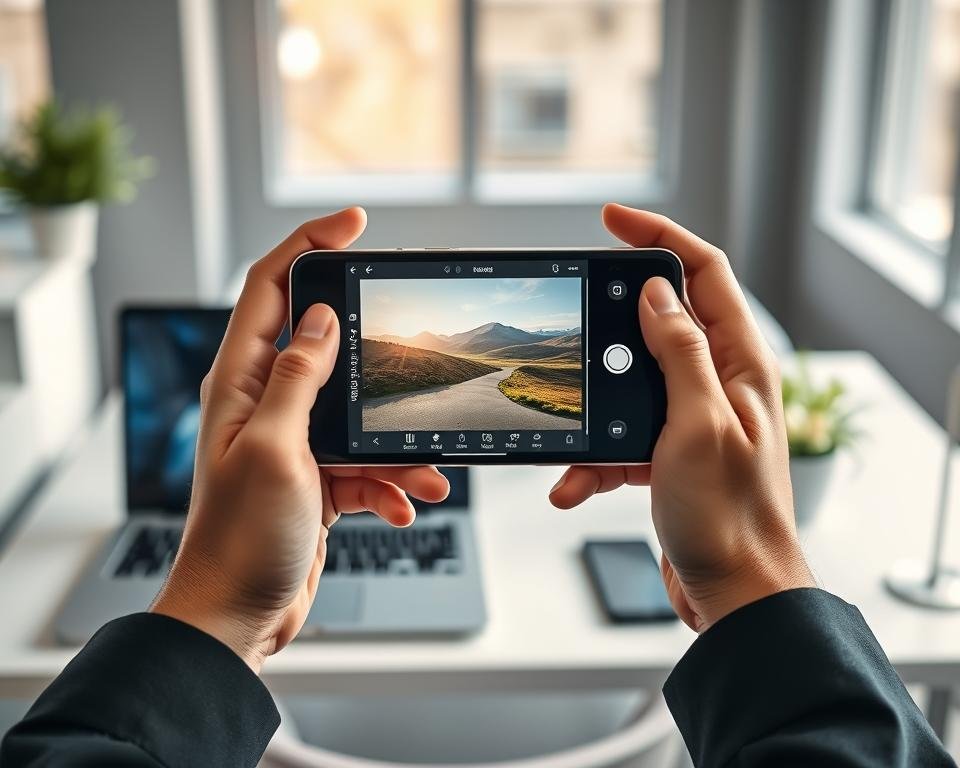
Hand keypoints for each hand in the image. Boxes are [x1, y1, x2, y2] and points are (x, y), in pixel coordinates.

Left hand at [151, 208, 449, 670]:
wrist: (237, 616)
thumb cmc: (239, 539)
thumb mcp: (276, 449)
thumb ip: (298, 378)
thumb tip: (321, 318)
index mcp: (240, 381)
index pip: (270, 288)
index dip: (309, 245)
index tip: (356, 224)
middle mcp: (264, 402)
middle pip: (327, 346)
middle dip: (376, 356)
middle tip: (413, 353)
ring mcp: (293, 440)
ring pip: (360, 413)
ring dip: (397, 444)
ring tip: (427, 472)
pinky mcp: (316, 476)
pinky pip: (365, 462)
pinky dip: (391, 481)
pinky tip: (406, 504)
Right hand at [549, 204, 812, 631]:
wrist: (734, 594)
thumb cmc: (731, 517)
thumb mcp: (699, 424)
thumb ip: (679, 352)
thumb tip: (656, 293)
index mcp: (739, 363)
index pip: (704, 273)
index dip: (659, 237)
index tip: (611, 221)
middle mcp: (718, 382)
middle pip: (658, 322)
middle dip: (609, 329)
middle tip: (574, 331)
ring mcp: (691, 418)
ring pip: (627, 385)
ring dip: (590, 411)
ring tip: (568, 441)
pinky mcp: (668, 454)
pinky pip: (619, 438)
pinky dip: (591, 460)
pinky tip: (573, 485)